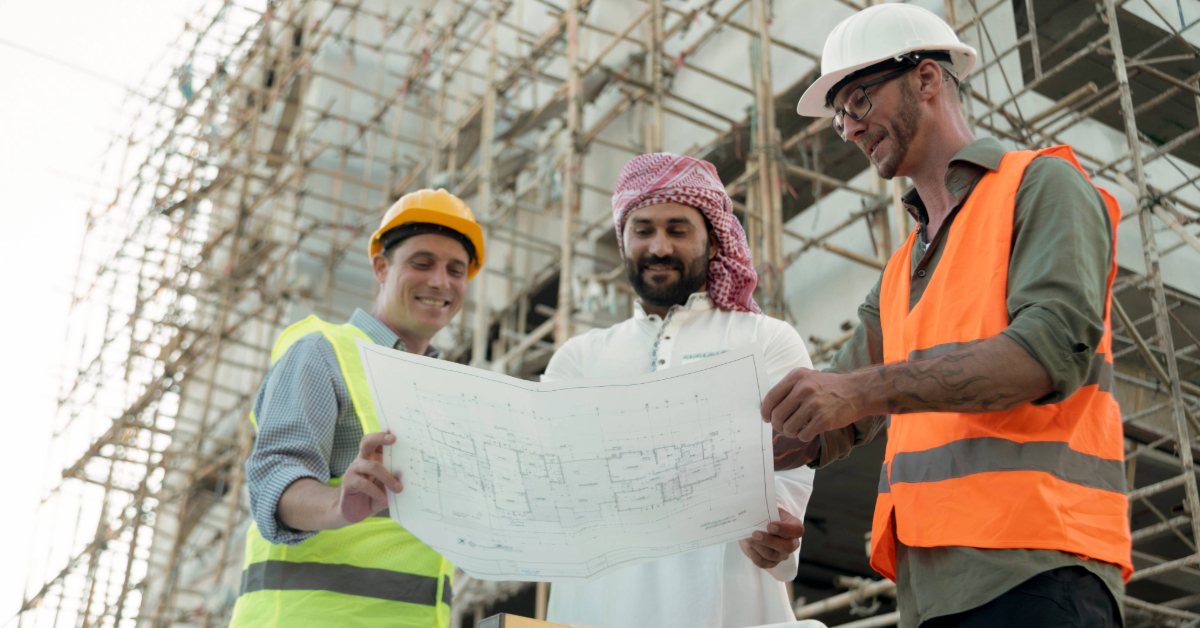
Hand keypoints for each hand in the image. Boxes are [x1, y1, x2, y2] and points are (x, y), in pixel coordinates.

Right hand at [339, 432, 403, 524]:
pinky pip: (363, 484)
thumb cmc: (374, 497)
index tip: (396, 431)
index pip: (377, 441)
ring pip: (372, 466)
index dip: (385, 434)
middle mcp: (362, 460)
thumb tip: (404, 474)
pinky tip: (383, 499)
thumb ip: (395, 481)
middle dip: (380, 438)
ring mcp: (354, 470)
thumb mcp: (387, 489)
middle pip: (367, 442)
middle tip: (394, 439)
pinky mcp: (348, 482)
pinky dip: (376, 492)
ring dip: (388, 478)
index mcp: (373, 458)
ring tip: (398, 489)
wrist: (354, 512)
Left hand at [739, 508, 804, 568]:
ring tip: (748, 537)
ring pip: (773, 556)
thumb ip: (765, 511)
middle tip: (755, 534)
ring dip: (758, 547)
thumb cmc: (765, 515)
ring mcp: (782, 555)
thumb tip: (753, 513)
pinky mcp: (771, 562)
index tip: (769, 526)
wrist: (756, 526)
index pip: (797, 530)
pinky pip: (763, 563)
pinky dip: (754, 555)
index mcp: (794, 527)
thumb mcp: (768, 510)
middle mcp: (792, 543)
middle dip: (770, 541)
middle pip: (787, 547)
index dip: (785, 529)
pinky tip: (749, 546)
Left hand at [761, 367, 877, 441]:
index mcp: (796, 377)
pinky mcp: (823, 419)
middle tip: (783, 427)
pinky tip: (810, 430)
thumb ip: (788, 390)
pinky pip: (803, 435)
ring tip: (798, 429)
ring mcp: (814, 404)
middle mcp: (803, 388)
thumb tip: (768, 409)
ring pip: (788, 428)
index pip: (771, 397)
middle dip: (778, 425)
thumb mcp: (807, 379)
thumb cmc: (828, 388)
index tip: (767, 418)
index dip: (766, 411)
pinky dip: (804, 436)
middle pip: (777, 415)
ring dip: (791, 432)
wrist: (856, 391)